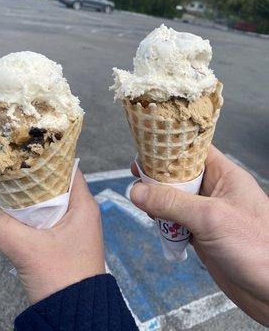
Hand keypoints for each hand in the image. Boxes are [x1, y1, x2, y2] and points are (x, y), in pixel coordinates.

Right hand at [0, 170, 105, 303]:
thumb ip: (3, 228)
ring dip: (30, 206)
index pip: (68, 170)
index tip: (28, 156)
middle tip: (12, 180)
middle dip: (33, 185)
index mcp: (84, 207)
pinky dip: (32, 221)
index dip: (49, 161)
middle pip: (56, 187)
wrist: (75, 313)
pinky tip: (15, 224)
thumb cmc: (63, 280)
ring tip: (10, 202)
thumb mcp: (28, 251)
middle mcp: (82, 214)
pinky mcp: (66, 241)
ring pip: (49, 206)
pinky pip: (47, 223)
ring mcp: (74, 228)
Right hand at [130, 146, 268, 325]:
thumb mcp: (210, 217)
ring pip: (175, 199)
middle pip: (180, 175)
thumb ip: (172, 203)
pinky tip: (158, 225)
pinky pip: (176, 222)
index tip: (148, 148)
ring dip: (159, 202)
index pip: (194, 151)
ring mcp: (207, 213)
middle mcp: (215, 191)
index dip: (171, 148)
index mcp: (224, 176)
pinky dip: (164, 223)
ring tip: (145, 204)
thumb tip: (138, 191)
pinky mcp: (201, 234)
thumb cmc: (257, 248)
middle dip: (159, 177)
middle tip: (138, 178)